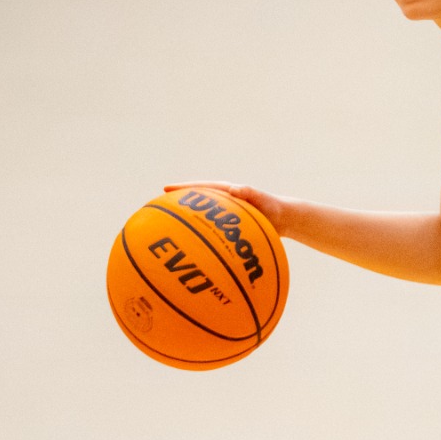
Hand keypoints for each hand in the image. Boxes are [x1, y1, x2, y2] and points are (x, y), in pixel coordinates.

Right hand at [163, 182, 287, 230]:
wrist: (284, 220)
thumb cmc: (274, 207)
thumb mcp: (263, 199)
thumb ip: (250, 193)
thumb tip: (235, 189)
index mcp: (226, 193)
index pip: (201, 188)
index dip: (183, 189)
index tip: (165, 189)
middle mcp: (220, 204)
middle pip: (195, 204)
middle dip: (177, 206)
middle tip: (156, 208)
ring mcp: (222, 218)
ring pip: (200, 220)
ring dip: (186, 224)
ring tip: (166, 231)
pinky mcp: (227, 231)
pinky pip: (210, 234)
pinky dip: (200, 240)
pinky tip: (190, 251)